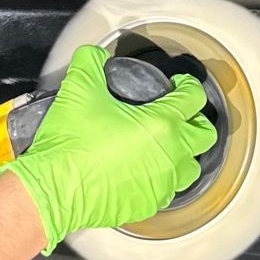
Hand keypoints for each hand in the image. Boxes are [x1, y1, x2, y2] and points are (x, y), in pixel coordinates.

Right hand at [0, 44, 215, 252]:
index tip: (180, 85)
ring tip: (166, 147)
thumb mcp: (78, 91)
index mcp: (162, 123)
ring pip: (190, 168)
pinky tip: (143, 172)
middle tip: (180, 115)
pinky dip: (160, 179)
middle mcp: (170, 155)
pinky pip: (166, 191)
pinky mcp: (148, 205)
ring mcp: (162, 184)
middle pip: (205, 135)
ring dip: (183, 154)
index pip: (193, 98)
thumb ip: (90, 63)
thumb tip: (95, 54)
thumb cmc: (70, 144)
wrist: (54, 189)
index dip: (188, 86)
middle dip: (197, 121)